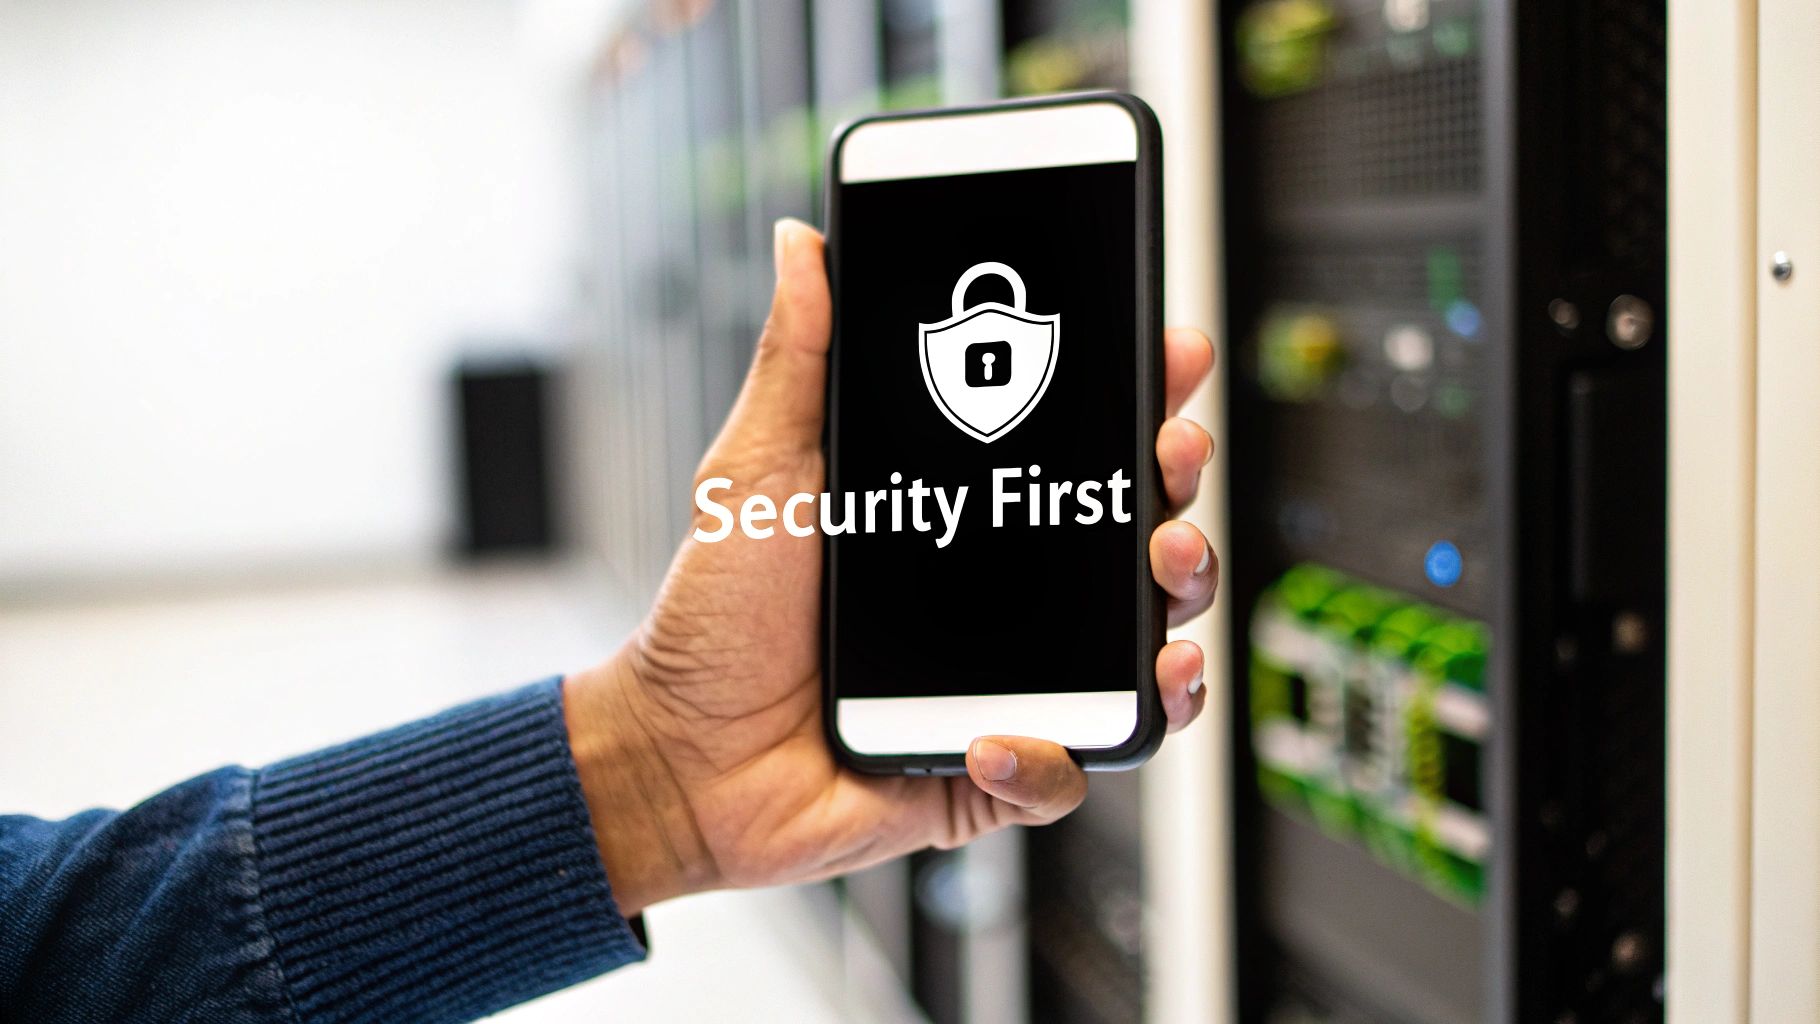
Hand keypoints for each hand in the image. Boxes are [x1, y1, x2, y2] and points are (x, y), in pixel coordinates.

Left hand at [563, 219, 1218, 914]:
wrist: (677, 754)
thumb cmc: (715, 616)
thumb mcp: (756, 472)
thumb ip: (795, 359)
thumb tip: (801, 242)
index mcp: (960, 515)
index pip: (1077, 447)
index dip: (1139, 397)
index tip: (1168, 348)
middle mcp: (1005, 599)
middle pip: (1133, 534)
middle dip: (1178, 485)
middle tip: (1170, 453)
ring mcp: (1009, 684)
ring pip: (1136, 651)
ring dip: (1172, 608)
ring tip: (1161, 568)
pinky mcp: (990, 769)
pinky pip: (1062, 772)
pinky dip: (1053, 759)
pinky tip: (1005, 730)